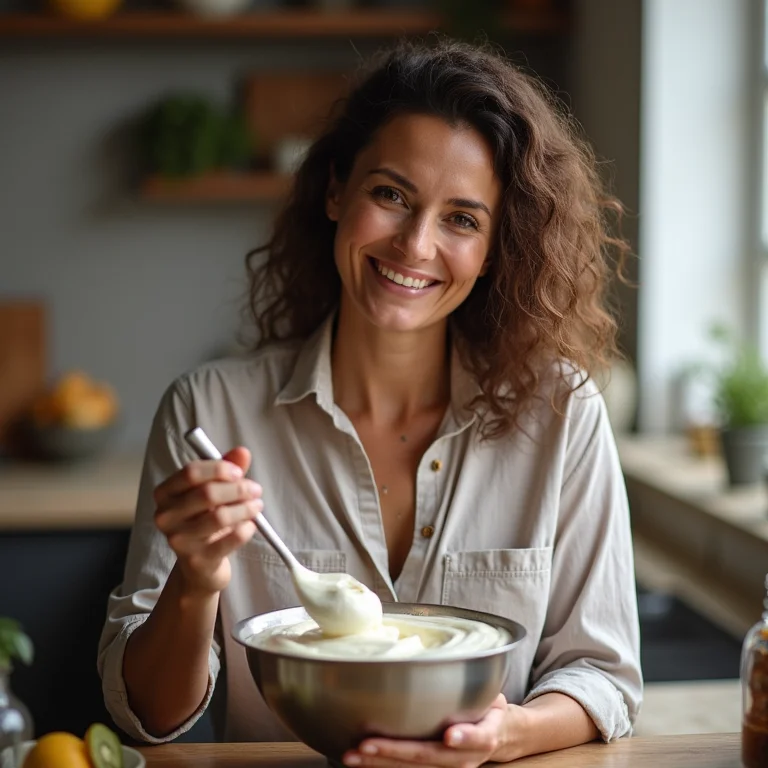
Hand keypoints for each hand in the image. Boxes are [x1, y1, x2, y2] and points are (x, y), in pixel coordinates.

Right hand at [153, 447, 261, 594]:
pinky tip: (251, 525)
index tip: (239, 472)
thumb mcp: (214, 492)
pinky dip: (246, 529)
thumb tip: (243, 452)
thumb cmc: (205, 521)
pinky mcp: (197, 560)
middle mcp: (165, 516)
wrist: (199, 566)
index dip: (219, 468)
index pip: (191, 472)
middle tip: (256, 490)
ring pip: (220, 517)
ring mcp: (179, 540)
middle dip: (238, 489)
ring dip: (245, 508)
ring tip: (257, 506)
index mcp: (165, 493)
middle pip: (206, 493)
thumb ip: (227, 470)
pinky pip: (229, 540)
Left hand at [342, 694, 510, 767]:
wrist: (499, 736)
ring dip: (381, 764)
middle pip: (433, 758)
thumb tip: (449, 654)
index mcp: (486, 734)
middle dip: (398, 753)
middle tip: (367, 744)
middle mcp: (469, 757)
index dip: (466, 737)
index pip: (480, 737)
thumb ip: (475, 684)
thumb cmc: (487, 707)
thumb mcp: (490, 693)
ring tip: (354, 756)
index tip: (450, 736)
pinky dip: (383, 767)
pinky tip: (362, 760)